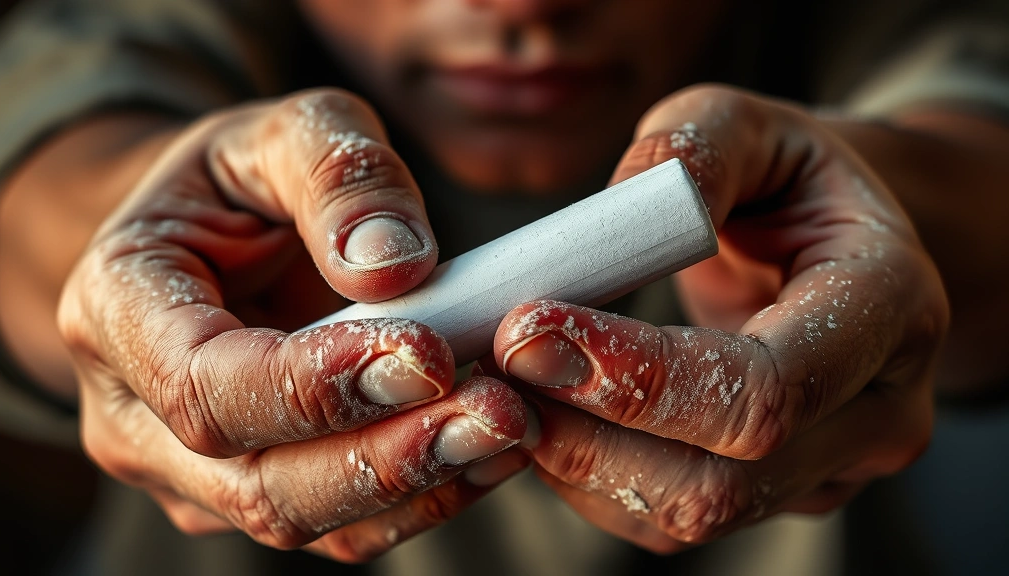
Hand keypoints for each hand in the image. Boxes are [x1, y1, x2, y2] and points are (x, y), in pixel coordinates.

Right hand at [57, 90, 527, 561]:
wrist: (216, 233)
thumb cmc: (243, 178)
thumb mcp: (286, 133)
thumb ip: (338, 177)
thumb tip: (394, 265)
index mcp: (116, 310)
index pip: (204, 383)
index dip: (314, 383)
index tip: (427, 353)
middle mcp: (137, 415)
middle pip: (255, 481)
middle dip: (385, 456)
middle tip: (498, 411)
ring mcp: (192, 471)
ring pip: (302, 519)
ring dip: (418, 485)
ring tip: (512, 426)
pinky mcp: (257, 492)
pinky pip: (340, 526)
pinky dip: (423, 496)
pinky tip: (492, 448)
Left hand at [491, 85, 947, 551]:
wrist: (827, 246)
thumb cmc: (785, 180)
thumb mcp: (748, 125)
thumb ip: (693, 148)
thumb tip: (621, 212)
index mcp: (890, 308)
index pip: (765, 385)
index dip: (639, 376)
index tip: (527, 329)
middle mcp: (877, 411)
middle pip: (722, 479)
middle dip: (588, 432)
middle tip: (493, 364)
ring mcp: (830, 470)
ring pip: (687, 512)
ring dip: (573, 459)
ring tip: (501, 385)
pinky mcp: (774, 496)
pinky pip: (666, 517)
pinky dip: (585, 476)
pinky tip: (542, 413)